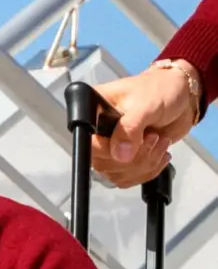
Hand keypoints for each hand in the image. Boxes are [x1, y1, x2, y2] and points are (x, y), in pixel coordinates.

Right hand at [91, 62, 198, 187]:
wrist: (182, 96)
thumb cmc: (161, 90)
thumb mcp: (146, 105)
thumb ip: (130, 128)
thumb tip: (119, 155)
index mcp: (94, 111)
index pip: (87, 141)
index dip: (107, 149)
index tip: (132, 143)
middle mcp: (97, 131)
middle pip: (101, 162)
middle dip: (134, 157)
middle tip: (153, 138)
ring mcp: (110, 146)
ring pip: (115, 173)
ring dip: (144, 164)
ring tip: (159, 142)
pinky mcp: (124, 158)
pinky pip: (126, 178)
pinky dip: (147, 171)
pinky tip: (158, 153)